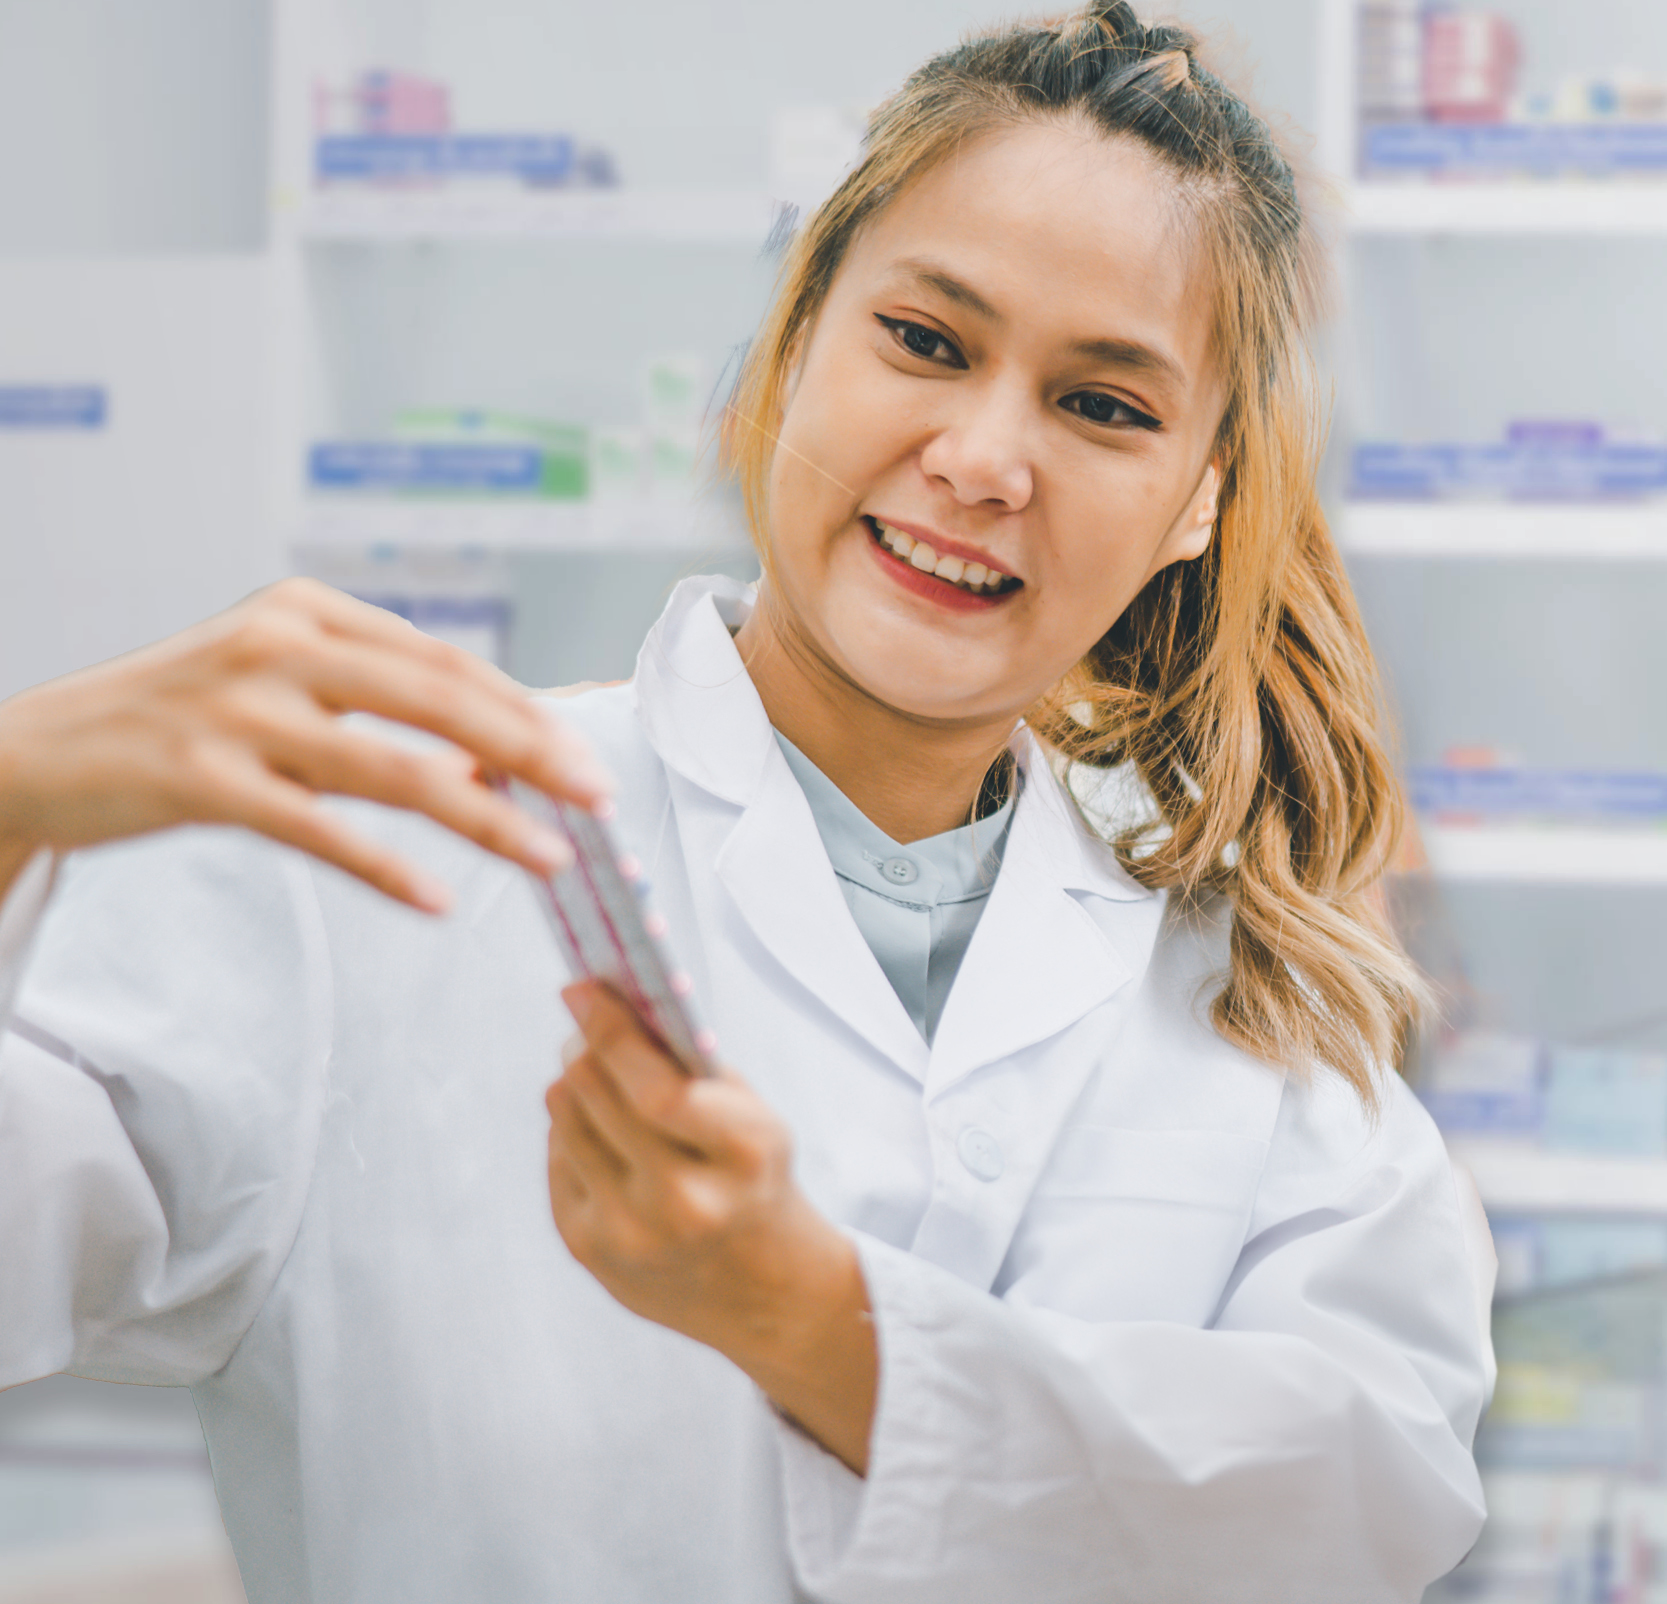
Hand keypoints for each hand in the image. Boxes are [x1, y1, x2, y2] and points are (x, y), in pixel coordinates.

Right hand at [0, 578, 611, 911]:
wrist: (33, 748)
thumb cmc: (175, 720)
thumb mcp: (279, 684)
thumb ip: (376, 711)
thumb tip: (490, 771)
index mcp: (310, 611)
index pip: (448, 663)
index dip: (527, 712)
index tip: (584, 759)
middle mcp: (281, 644)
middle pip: (440, 703)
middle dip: (533, 754)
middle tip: (598, 800)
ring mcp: (240, 708)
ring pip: (394, 768)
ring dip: (485, 819)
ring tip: (549, 858)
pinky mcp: (201, 777)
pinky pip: (317, 829)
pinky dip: (384, 867)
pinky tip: (437, 900)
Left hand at [547, 981, 877, 1473]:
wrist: (763, 1291)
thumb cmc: (754, 1181)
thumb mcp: (754, 1117)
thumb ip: (690, 1066)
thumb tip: (609, 1005)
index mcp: (741, 1156)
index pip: (655, 1089)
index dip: (610, 1032)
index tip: (583, 991)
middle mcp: (682, 1201)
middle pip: (593, 1093)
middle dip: (585, 1046)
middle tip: (588, 1026)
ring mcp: (629, 1232)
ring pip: (563, 1118)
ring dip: (575, 1085)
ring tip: (599, 1080)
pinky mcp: (588, 1249)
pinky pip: (557, 1157)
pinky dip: (574, 1133)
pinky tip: (605, 1137)